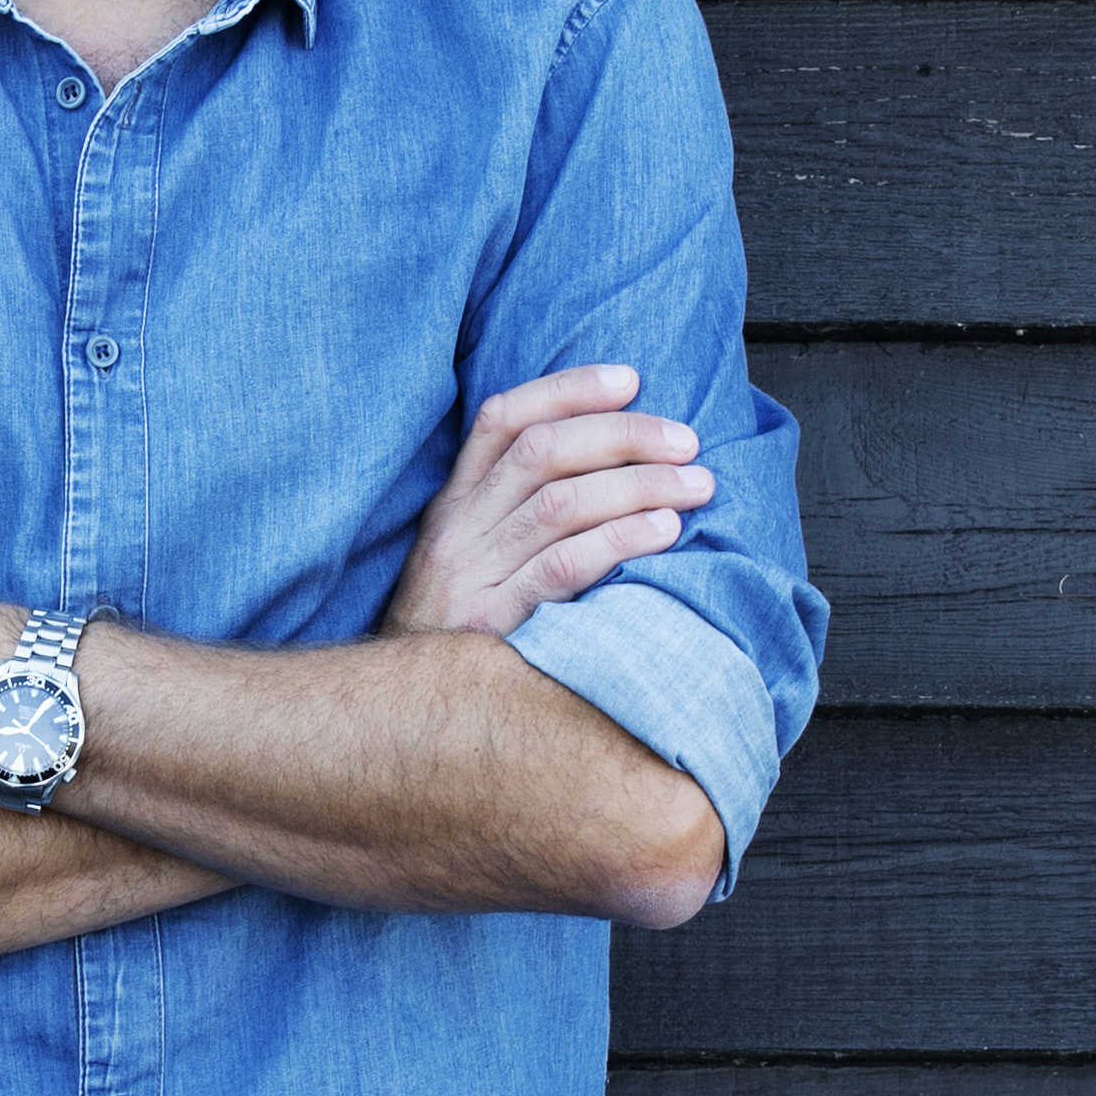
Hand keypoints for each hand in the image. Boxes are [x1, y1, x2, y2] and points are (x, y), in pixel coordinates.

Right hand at [380, 365, 712, 638]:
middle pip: (542, 452)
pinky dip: (619, 539)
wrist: (400, 717)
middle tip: (685, 441)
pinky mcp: (491, 623)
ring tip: (694, 486)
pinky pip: (563, 566)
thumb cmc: (455, 635)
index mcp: (452, 506)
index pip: (502, 419)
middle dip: (622, 435)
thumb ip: (515, 516)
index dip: (568, 389)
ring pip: (560, 503)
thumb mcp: (468, 562)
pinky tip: (663, 532)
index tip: (629, 379)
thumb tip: (609, 468)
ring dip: (638, 485)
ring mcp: (472, 575)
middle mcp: (457, 530)